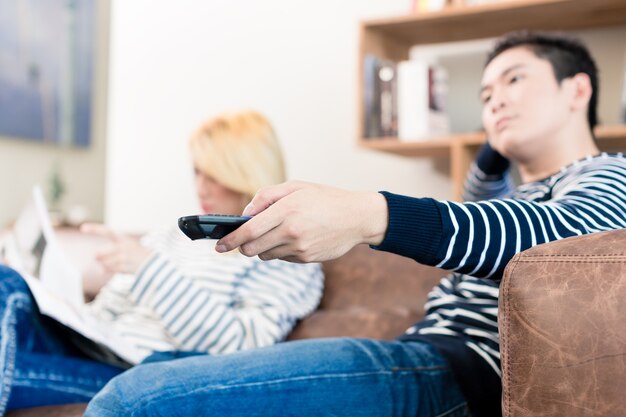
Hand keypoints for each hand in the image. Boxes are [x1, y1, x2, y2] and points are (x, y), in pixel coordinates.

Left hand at [80, 223, 151, 273]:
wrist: (153, 263)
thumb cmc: (138, 255)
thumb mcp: (128, 246)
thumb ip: (114, 252)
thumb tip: (101, 267)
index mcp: (123, 239)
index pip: (107, 231)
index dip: (94, 229)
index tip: (82, 228)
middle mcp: (123, 246)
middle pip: (100, 253)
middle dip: (98, 257)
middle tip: (100, 258)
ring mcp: (124, 257)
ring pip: (103, 263)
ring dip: (104, 265)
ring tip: (111, 265)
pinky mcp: (124, 266)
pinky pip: (108, 269)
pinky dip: (107, 270)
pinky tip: (108, 270)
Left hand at [215, 181, 388, 262]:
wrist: (357, 217)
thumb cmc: (324, 198)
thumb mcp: (295, 187)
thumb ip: (266, 197)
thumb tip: (245, 214)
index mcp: (286, 210)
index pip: (249, 231)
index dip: (230, 240)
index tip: (219, 246)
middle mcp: (291, 231)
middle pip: (252, 249)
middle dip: (242, 246)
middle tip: (242, 240)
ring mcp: (300, 248)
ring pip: (266, 255)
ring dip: (262, 247)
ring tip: (276, 233)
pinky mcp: (307, 258)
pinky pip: (283, 258)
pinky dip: (280, 250)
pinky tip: (294, 238)